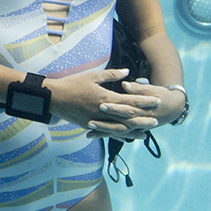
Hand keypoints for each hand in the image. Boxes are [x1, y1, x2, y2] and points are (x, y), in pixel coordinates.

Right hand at [41, 66, 162, 138]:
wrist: (53, 97)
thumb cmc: (72, 83)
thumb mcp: (92, 75)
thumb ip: (111, 75)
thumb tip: (127, 72)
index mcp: (105, 98)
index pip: (130, 100)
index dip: (145, 101)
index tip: (157, 100)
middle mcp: (103, 112)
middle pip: (128, 117)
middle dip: (143, 119)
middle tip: (157, 120)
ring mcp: (96, 121)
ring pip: (119, 129)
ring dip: (133, 131)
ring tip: (145, 133)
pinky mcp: (90, 126)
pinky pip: (107, 133)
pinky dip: (118, 136)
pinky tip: (126, 138)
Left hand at [90, 77, 184, 138]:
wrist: (174, 108)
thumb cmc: (161, 95)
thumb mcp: (152, 89)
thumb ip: (137, 88)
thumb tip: (124, 84)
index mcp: (144, 108)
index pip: (127, 108)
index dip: (115, 107)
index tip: (101, 104)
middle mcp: (140, 120)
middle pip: (121, 123)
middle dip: (105, 124)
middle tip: (90, 122)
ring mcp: (137, 127)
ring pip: (118, 132)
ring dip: (104, 132)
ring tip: (88, 132)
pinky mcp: (134, 130)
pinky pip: (120, 134)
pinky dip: (107, 135)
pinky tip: (93, 136)